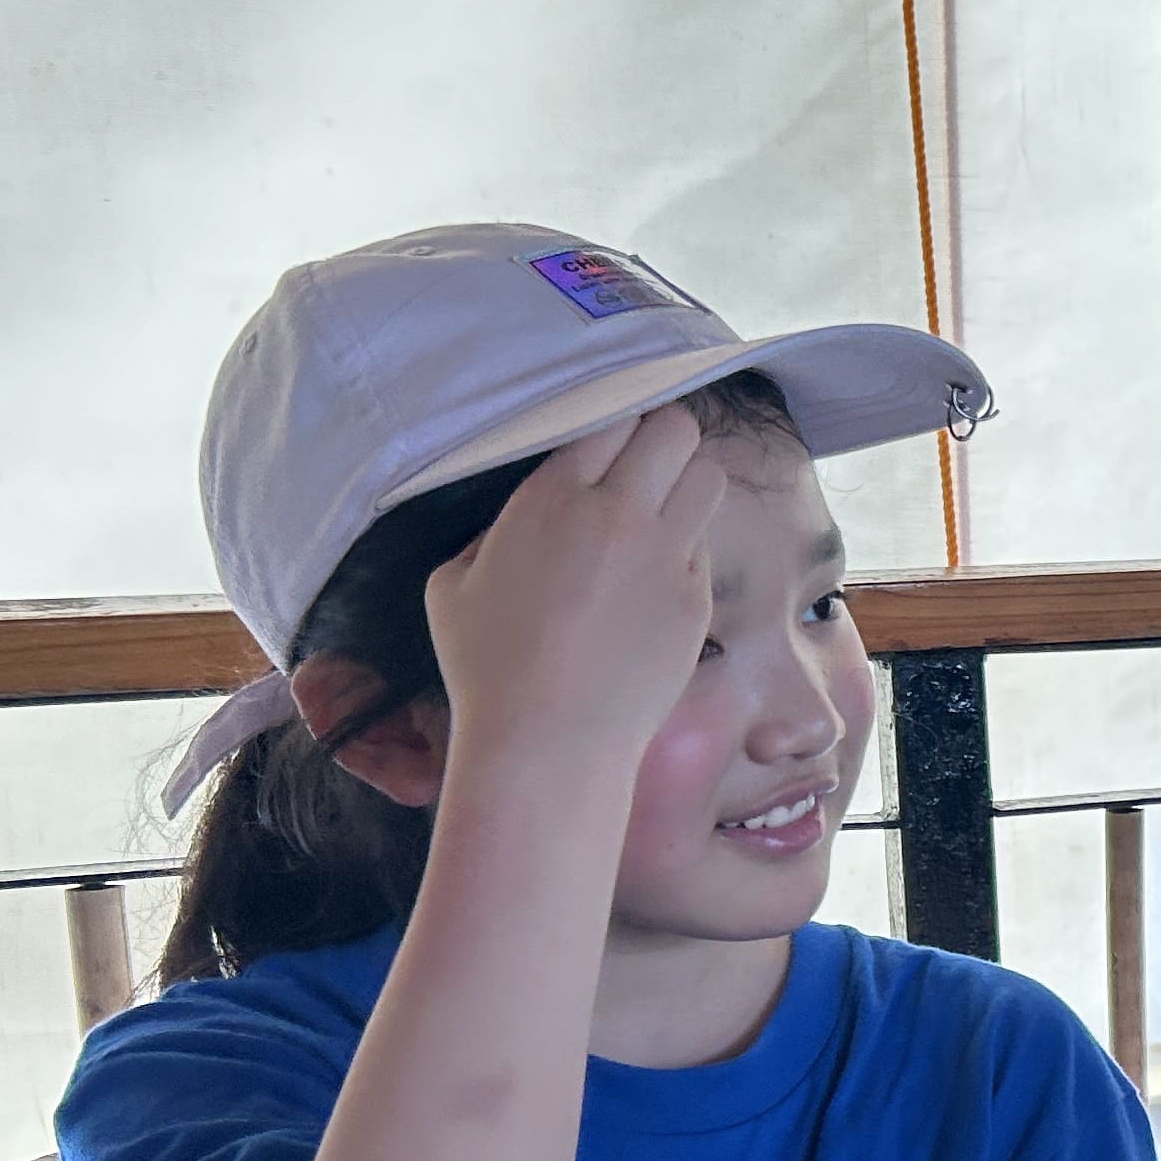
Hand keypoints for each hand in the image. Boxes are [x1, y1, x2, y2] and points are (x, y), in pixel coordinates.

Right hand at [422, 406, 725, 785]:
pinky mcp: (697, 599)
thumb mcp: (453, 583)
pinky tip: (654, 581)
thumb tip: (524, 518)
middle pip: (675, 429)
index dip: (615, 424)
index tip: (609, 442)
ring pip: (707, 478)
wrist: (549, 742)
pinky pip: (704, 547)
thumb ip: (496, 532)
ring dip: (687, 484)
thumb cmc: (488, 669)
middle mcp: (617, 516)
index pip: (610, 418)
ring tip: (662, 512)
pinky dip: (686, 549)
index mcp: (551, 500)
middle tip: (646, 465)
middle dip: (664, 438)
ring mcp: (665, 557)